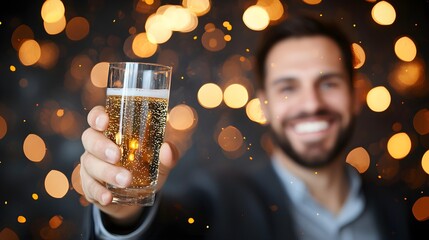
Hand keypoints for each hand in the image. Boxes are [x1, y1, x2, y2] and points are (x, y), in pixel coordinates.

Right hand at [80, 105, 177, 223]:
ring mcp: (91, 165)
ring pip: (90, 164)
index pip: (97, 116)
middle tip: (117, 156)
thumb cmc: (147, 167)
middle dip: (101, 146)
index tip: (104, 122)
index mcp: (113, 131)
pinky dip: (98, 192)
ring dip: (107, 172)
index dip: (97, 116)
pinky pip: (88, 187)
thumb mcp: (161, 160)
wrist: (139, 196)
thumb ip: (168, 154)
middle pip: (89, 138)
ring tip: (125, 180)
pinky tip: (108, 197)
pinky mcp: (89, 186)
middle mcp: (97, 145)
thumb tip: (168, 148)